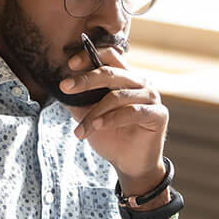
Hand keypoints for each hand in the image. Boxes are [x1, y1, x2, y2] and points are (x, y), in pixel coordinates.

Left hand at [60, 47, 167, 192]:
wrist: (128, 163)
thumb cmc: (110, 136)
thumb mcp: (88, 115)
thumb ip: (78, 99)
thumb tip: (60, 87)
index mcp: (125, 77)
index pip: (110, 56)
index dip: (90, 55)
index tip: (71, 64)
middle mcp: (140, 82)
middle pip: (111, 73)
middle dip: (85, 80)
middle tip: (65, 88)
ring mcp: (151, 97)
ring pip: (117, 96)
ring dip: (95, 112)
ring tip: (81, 129)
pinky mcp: (158, 114)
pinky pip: (132, 112)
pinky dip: (111, 119)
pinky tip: (97, 126)